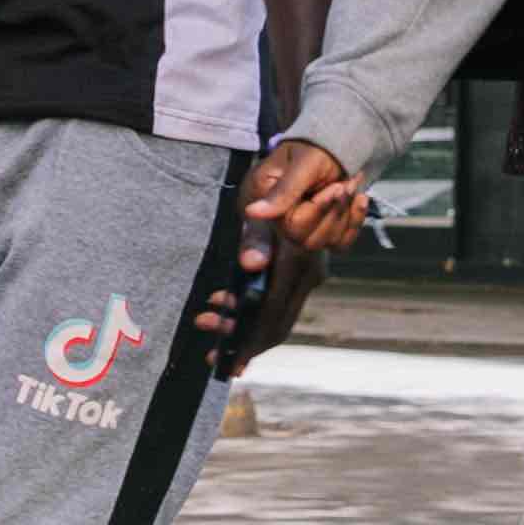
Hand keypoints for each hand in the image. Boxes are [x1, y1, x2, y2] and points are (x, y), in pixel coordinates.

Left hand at [201, 157, 326, 375]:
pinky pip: (281, 302)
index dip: (248, 341)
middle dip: (242, 341)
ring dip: (243, 325)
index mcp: (299, 258)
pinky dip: (254, 312)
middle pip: (277, 324)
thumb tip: (250, 266)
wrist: (317, 163)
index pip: (272, 313)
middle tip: (210, 349)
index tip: (224, 361)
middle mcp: (310, 272)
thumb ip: (255, 235)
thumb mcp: (261, 198)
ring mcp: (310, 274)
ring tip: (207, 318)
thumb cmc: (281, 177)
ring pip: (279, 317)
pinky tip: (226, 306)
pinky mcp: (304, 272)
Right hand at [245, 136, 367, 260]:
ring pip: (325, 242)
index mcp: (263, 198)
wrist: (335, 143)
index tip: (336, 187)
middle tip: (345, 184)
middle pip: (305, 239)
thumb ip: (283, 190)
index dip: (317, 209)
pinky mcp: (321, 232)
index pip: (289, 224)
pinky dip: (354, 222)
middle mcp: (276, 219)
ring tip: (350, 185)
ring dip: (344, 213)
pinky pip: (340, 243)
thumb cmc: (315, 147)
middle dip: (332, 210)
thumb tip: (251, 213)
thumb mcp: (303, 163)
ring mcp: (300, 228)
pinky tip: (358, 200)